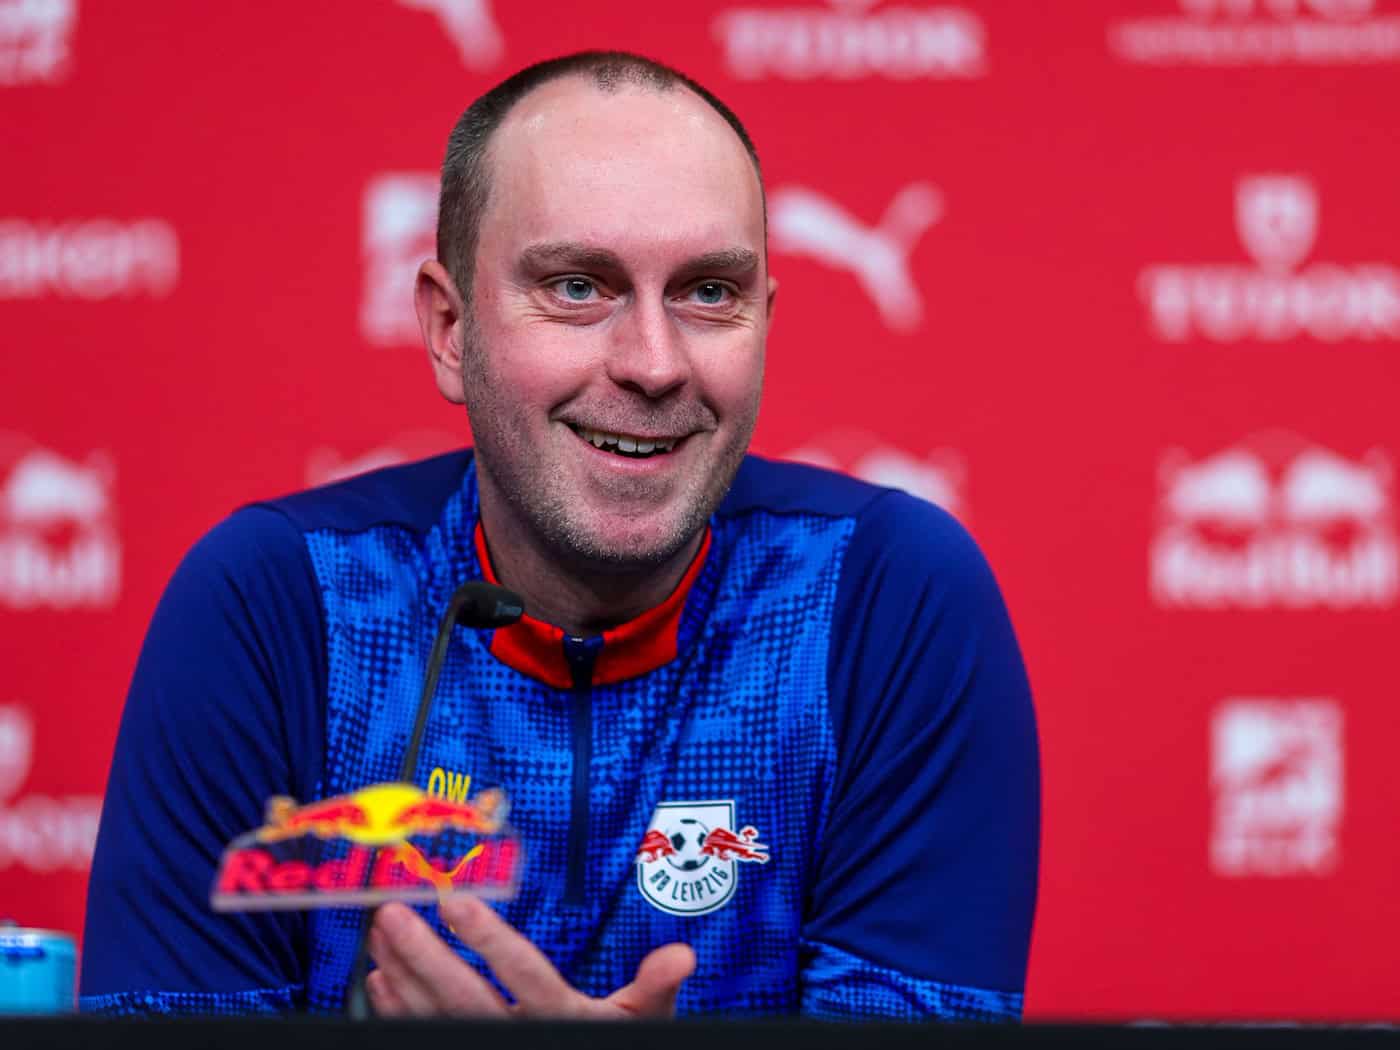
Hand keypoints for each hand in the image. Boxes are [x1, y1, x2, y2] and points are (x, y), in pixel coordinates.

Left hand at [366, 895, 695, 1018]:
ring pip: (434, 1016)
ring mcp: (488, 1049)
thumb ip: (654, 986)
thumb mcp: (641, 1021)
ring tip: (380, 931)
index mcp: (563, 1019)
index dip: (489, 940)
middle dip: (424, 954)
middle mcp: (521, 1037)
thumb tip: (681, 956)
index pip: (523, 975)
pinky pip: (423, 1035)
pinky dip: (397, 1009)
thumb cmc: (609, 1046)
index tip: (456, 902)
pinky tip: (380, 978)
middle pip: (464, 998)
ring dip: (402, 973)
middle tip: (393, 913)